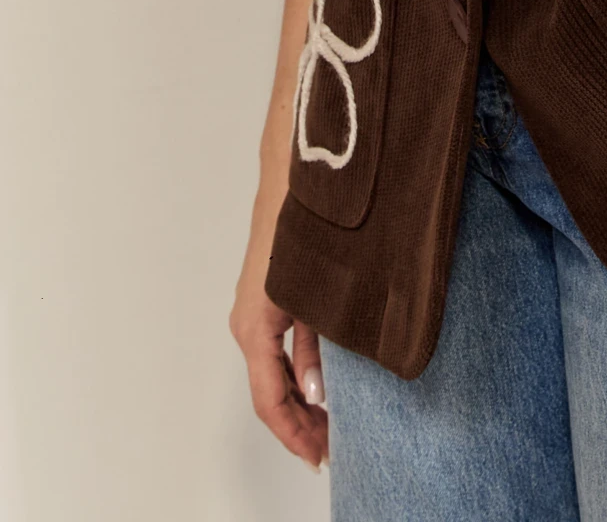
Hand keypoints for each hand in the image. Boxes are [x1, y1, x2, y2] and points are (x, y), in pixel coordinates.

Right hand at [230, 233, 327, 472]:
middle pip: (269, 391)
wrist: (296, 176)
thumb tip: (315, 393)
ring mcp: (255, 312)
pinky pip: (279, 350)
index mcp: (255, 326)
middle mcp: (248, 324)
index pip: (268, 400)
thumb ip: (314, 349)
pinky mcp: (268, 299)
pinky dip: (298, 374)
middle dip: (299, 423)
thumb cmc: (304, 229)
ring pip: (274, 372)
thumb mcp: (316, 296)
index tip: (318, 456)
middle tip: (332, 447)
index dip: (293, 433)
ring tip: (331, 424)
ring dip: (300, 400)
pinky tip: (321, 386)